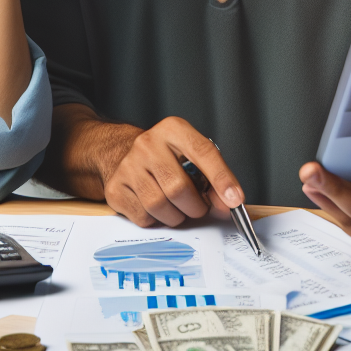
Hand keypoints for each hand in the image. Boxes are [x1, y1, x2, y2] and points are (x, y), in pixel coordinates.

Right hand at [90, 116, 244, 227]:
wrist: (122, 153)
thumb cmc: (166, 156)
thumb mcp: (191, 154)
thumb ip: (213, 175)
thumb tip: (230, 202)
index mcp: (173, 129)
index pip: (203, 153)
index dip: (222, 179)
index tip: (234, 200)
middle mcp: (148, 144)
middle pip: (179, 188)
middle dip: (196, 207)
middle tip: (199, 207)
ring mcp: (128, 166)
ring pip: (160, 206)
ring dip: (177, 216)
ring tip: (178, 207)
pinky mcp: (115, 188)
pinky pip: (143, 218)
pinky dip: (157, 220)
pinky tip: (157, 207)